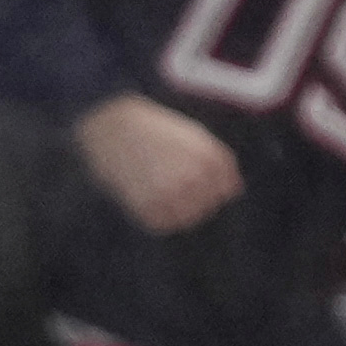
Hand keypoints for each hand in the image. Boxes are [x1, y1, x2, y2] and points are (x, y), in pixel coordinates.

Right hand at [79, 95, 243, 232]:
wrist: (111, 121)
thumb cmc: (154, 128)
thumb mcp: (196, 136)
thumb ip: (219, 163)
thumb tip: (234, 191)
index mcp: (211, 159)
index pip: (228, 190)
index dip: (212, 187)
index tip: (191, 175)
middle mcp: (195, 177)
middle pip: (208, 207)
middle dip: (194, 198)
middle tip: (167, 179)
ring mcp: (170, 192)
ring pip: (187, 219)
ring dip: (175, 210)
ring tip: (156, 188)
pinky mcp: (146, 205)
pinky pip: (161, 225)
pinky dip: (155, 217)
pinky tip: (145, 197)